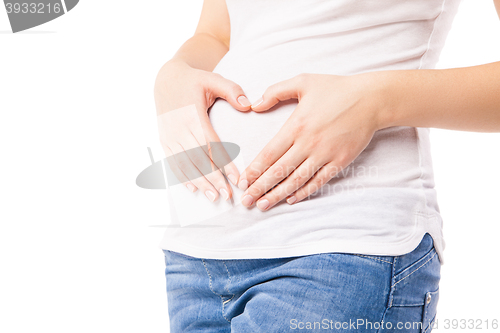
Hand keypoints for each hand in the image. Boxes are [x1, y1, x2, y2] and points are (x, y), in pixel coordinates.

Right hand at [155, 60, 251, 201]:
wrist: (166, 78)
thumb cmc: (194, 80)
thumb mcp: (213, 79)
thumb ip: (232, 91)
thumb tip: (249, 106)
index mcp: (192, 115)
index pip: (211, 144)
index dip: (224, 163)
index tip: (237, 178)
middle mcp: (179, 128)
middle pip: (198, 159)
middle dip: (213, 179)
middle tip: (227, 196)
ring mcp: (169, 136)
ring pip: (185, 164)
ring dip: (200, 182)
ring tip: (214, 197)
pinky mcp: (164, 139)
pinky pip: (173, 162)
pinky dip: (183, 177)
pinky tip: (194, 189)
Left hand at [237, 72, 383, 209]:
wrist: (371, 99)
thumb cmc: (336, 88)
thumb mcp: (303, 81)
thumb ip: (276, 92)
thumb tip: (255, 104)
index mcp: (296, 125)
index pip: (269, 154)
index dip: (254, 170)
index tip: (242, 181)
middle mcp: (308, 143)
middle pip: (279, 171)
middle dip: (260, 188)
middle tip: (246, 201)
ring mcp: (325, 154)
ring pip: (296, 180)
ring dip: (278, 194)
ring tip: (263, 205)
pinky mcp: (340, 161)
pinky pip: (319, 181)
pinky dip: (304, 192)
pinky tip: (291, 199)